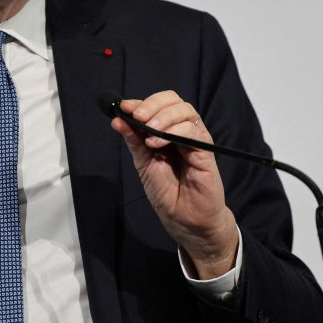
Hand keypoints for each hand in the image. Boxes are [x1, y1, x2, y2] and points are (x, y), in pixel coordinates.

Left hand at [110, 90, 239, 278]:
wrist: (186, 221)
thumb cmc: (168, 194)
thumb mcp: (144, 164)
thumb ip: (134, 141)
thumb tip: (117, 119)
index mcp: (167, 131)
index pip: (159, 105)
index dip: (141, 102)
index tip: (122, 107)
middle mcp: (182, 132)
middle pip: (174, 101)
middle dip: (152, 104)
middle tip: (137, 116)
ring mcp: (196, 140)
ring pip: (185, 111)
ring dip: (163, 117)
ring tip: (148, 133)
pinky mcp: (205, 152)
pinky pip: (193, 131)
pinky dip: (174, 131)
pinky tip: (157, 144)